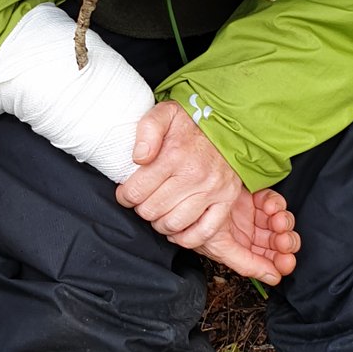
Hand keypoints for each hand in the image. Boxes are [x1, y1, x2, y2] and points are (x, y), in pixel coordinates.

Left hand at [115, 102, 298, 283]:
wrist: (227, 125)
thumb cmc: (191, 122)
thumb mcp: (164, 114)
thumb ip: (147, 130)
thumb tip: (138, 157)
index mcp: (174, 155)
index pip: (135, 191)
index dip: (125, 196)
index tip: (126, 193)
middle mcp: (194, 176)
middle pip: (151, 211)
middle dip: (141, 208)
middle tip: (144, 200)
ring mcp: (212, 191)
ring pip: (173, 225)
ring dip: (159, 223)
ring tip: (158, 211)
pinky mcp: (225, 202)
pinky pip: (202, 233)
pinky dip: (185, 238)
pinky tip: (176, 229)